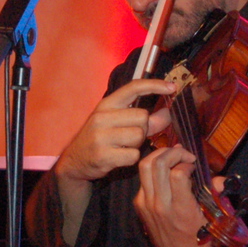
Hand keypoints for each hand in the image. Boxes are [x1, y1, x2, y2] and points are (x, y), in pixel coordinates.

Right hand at [57, 78, 175, 184]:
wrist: (75, 161)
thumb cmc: (101, 139)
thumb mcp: (117, 123)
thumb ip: (144, 119)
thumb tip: (167, 113)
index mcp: (106, 104)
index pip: (133, 88)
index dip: (155, 85)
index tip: (172, 87)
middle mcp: (102, 117)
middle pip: (142, 117)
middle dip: (143, 128)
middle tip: (131, 136)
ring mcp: (101, 136)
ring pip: (139, 136)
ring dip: (137, 144)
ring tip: (124, 147)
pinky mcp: (103, 155)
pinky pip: (133, 155)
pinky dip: (131, 158)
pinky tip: (120, 158)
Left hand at [133, 145, 219, 246]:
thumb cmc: (203, 238)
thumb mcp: (215, 218)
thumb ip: (216, 194)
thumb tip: (218, 178)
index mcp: (182, 209)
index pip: (177, 174)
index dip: (187, 162)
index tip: (195, 164)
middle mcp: (161, 206)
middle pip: (156, 164)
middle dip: (171, 152)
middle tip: (183, 154)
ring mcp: (147, 205)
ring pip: (145, 167)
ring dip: (159, 156)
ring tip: (172, 156)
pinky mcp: (140, 206)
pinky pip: (143, 180)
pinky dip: (153, 171)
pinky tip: (165, 173)